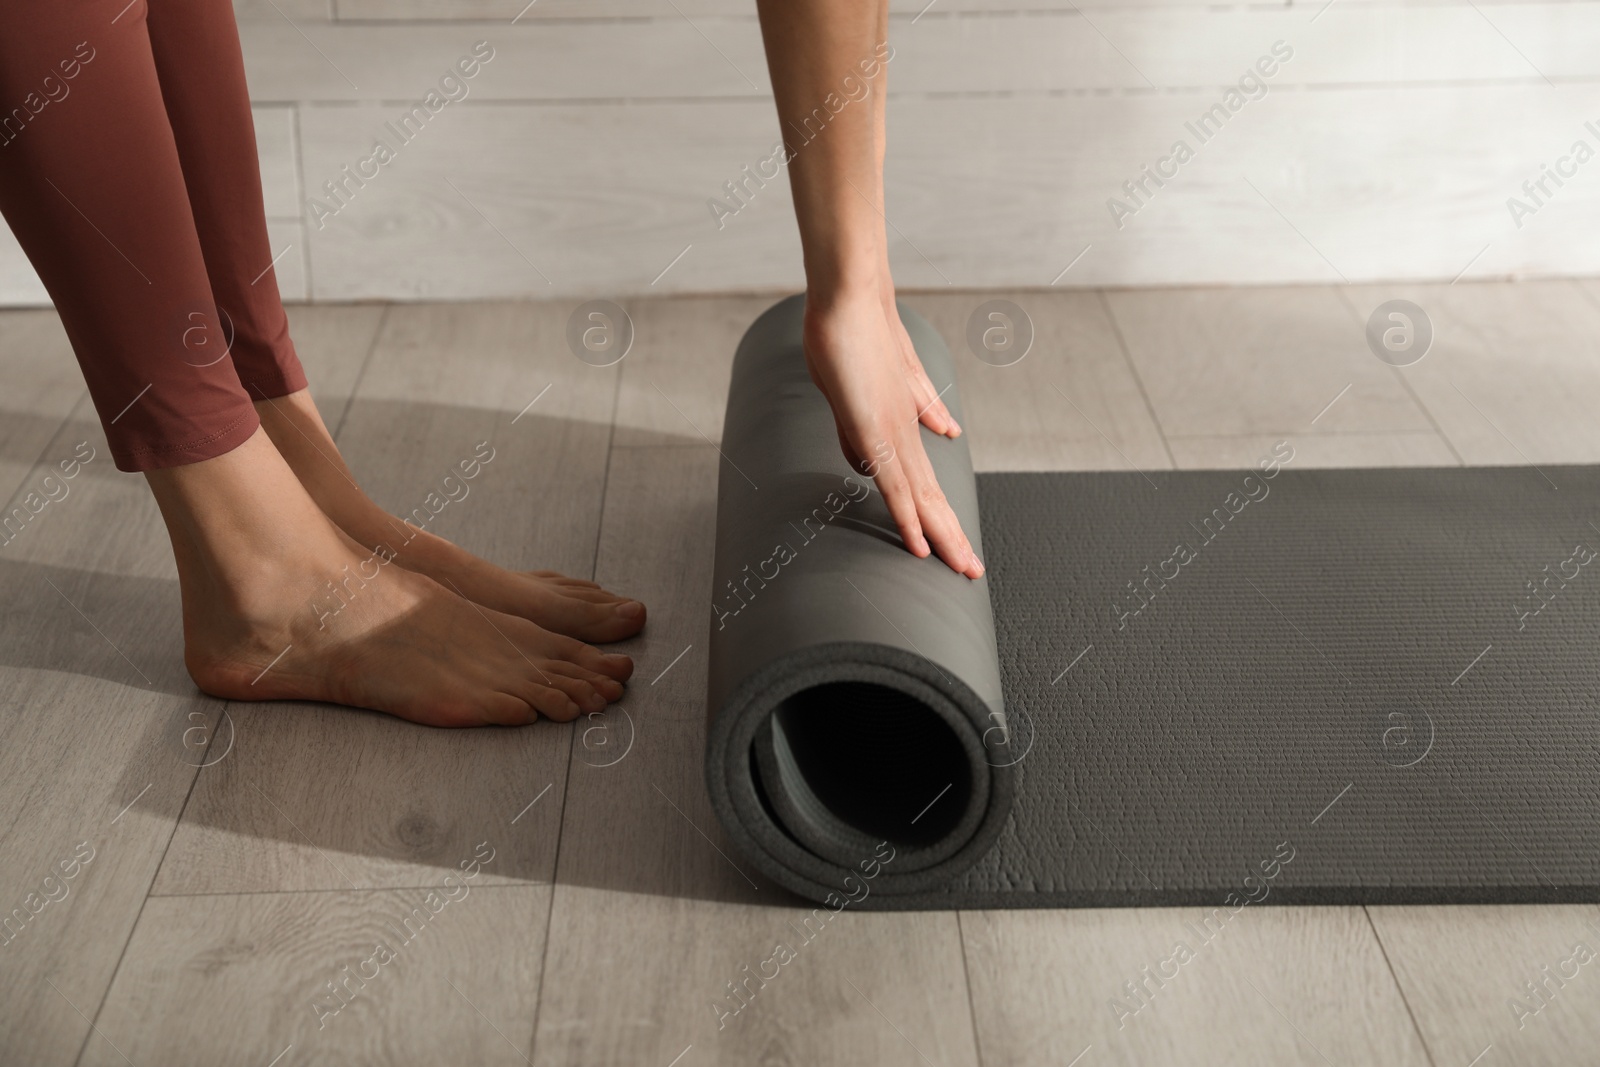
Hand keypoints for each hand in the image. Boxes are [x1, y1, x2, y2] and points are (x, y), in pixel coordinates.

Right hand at [802, 287, 982, 578]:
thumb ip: (894, 410)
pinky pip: (894, 486)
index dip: (936, 511)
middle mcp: (904, 431)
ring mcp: (892, 433)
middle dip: (951, 534)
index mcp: (903, 422)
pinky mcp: (875, 432)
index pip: (922, 477)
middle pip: (932, 494)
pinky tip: (920, 546)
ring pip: (922, 498)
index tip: (949, 540)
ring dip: (943, 536)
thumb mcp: (870, 379)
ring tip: (963, 569)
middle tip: (972, 569)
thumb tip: (907, 441)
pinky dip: (908, 520)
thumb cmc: (852, 328)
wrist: (852, 294)